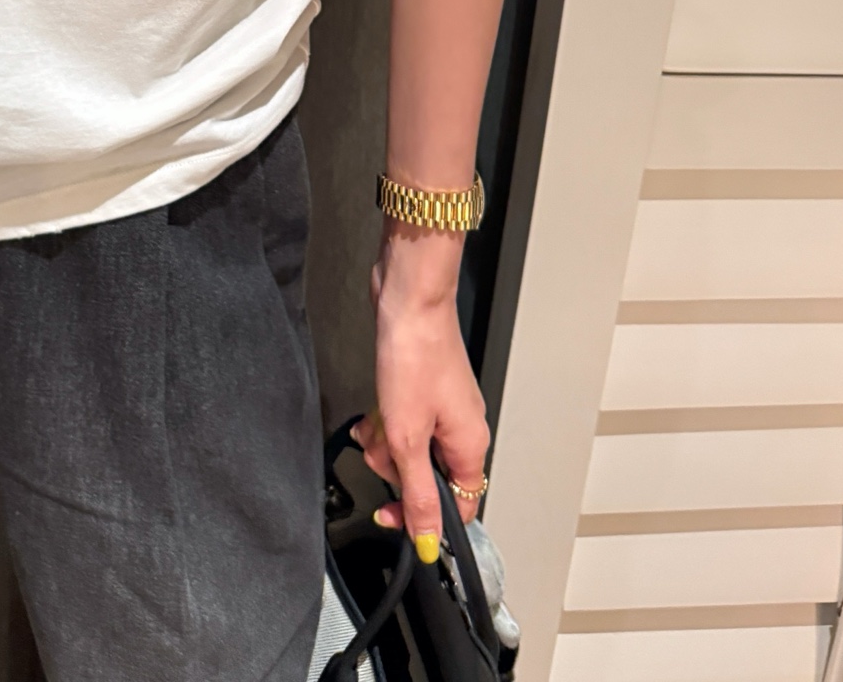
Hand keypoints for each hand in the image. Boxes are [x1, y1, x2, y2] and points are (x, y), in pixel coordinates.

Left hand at [353, 229, 489, 558]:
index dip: (424, 518)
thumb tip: (429, 542)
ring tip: (374, 422)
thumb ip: (418, 494)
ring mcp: (443, 407)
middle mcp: (463, 428)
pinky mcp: (423, 388)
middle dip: (395, 468)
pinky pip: (403, 421)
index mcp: (471, 445)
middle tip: (381, 449)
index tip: (390, 514)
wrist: (408, 300)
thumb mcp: (409, 438)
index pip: (457, 507)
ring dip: (386, 442)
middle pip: (428, 476)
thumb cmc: (415, 358)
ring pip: (410, 448)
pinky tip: (371, 409)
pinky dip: (385, 419)